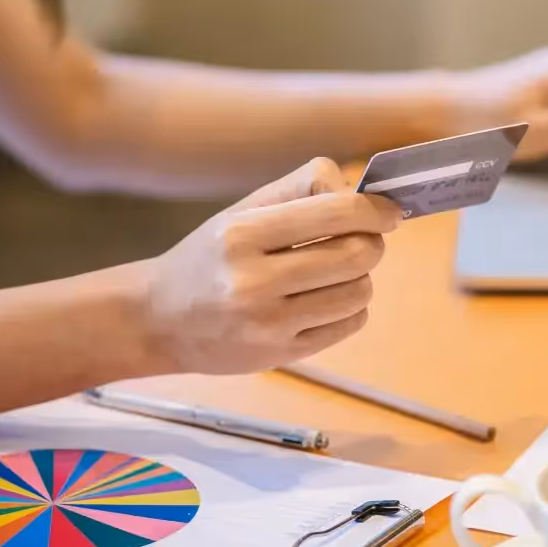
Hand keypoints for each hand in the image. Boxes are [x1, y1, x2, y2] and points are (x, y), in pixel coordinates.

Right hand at [144, 158, 401, 374]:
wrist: (158, 319)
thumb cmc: (208, 256)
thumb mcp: (241, 211)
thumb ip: (301, 191)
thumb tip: (366, 194)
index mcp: (242, 233)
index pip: (337, 212)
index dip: (375, 210)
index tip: (389, 212)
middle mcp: (253, 281)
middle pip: (357, 254)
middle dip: (371, 242)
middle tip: (360, 239)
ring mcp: (268, 325)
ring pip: (359, 292)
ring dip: (361, 277)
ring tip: (335, 271)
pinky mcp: (280, 355)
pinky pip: (348, 324)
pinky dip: (351, 306)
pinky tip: (326, 298)